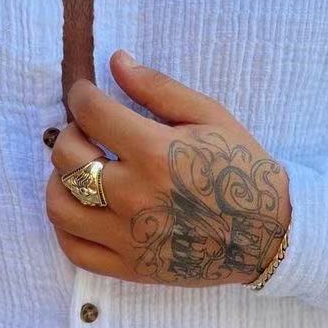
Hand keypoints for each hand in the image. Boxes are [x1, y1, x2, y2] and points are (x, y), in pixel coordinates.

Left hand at [46, 49, 291, 287]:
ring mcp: (128, 236)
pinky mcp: (129, 267)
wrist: (268, 234)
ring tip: (79, 171)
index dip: (80, 95)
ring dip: (59, 180)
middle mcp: (134, 195)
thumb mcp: (209, 116)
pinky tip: (81, 209)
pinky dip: (65, 226)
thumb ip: (158, 87)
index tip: (84, 94)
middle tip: (87, 131)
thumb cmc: (241, 169)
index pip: (90, 113)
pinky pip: (73, 248)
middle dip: (70, 134)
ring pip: (59, 206)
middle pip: (67, 158)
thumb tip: (116, 60)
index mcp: (154, 152)